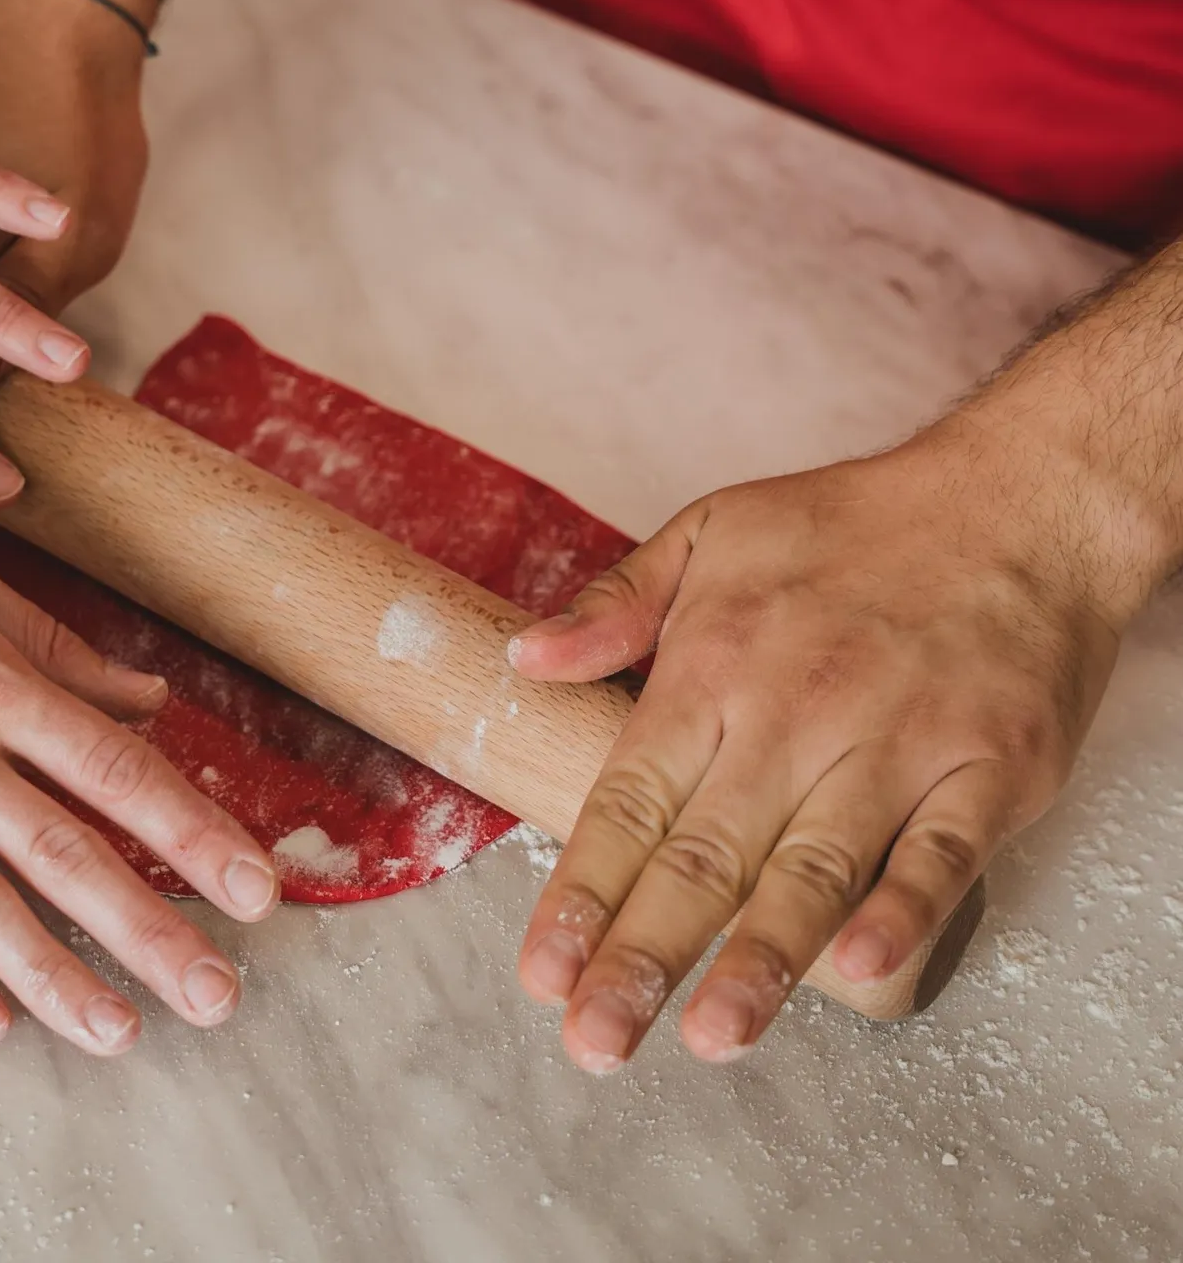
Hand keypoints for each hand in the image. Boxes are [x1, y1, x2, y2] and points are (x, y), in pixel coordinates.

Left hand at [508, 422, 1122, 1070]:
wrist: (1017, 498)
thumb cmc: (851, 526)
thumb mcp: (710, 532)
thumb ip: (613, 605)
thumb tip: (521, 659)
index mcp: (714, 666)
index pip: (629, 801)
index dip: (581, 893)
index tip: (541, 973)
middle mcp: (794, 712)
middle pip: (704, 856)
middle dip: (642, 955)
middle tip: (595, 1040)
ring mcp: (896, 743)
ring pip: (813, 867)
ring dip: (759, 958)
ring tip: (708, 1037)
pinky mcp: (987, 766)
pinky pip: (940, 852)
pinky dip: (901, 909)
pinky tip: (856, 969)